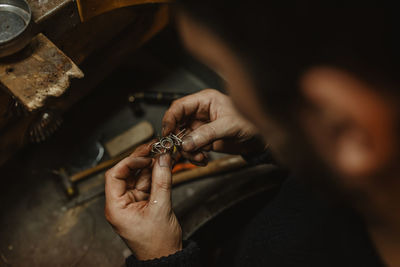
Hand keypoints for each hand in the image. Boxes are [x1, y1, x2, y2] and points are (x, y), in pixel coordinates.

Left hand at [105, 143, 181, 259]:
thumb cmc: (157, 244)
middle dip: (141, 159)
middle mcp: (122, 203)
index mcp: (116, 207)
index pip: (115, 175)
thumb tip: (163, 158)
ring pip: (140, 176)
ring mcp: (133, 202)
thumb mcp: (160, 208)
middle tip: (155, 147)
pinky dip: (156, 174)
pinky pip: (149, 183)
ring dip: (151, 165)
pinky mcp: (144, 202)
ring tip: (163, 153)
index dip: (129, 162)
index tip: (145, 155)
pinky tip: (164, 164)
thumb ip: (162, 181)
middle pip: (128, 173)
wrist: (166, 258)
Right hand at [162, 89, 265, 164]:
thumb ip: (206, 134)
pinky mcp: (204, 139)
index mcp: (205, 100)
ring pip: (182, 138)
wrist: (261, 141)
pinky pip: (191, 148)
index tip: (167, 133)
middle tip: (182, 149)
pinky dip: (194, 155)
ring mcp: (201, 127)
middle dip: (178, 138)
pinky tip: (203, 159)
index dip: (170, 119)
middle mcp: (200, 112)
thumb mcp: (229, 126)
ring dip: (187, 150)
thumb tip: (186, 142)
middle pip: (177, 123)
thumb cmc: (251, 125)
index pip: (179, 106)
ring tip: (199, 157)